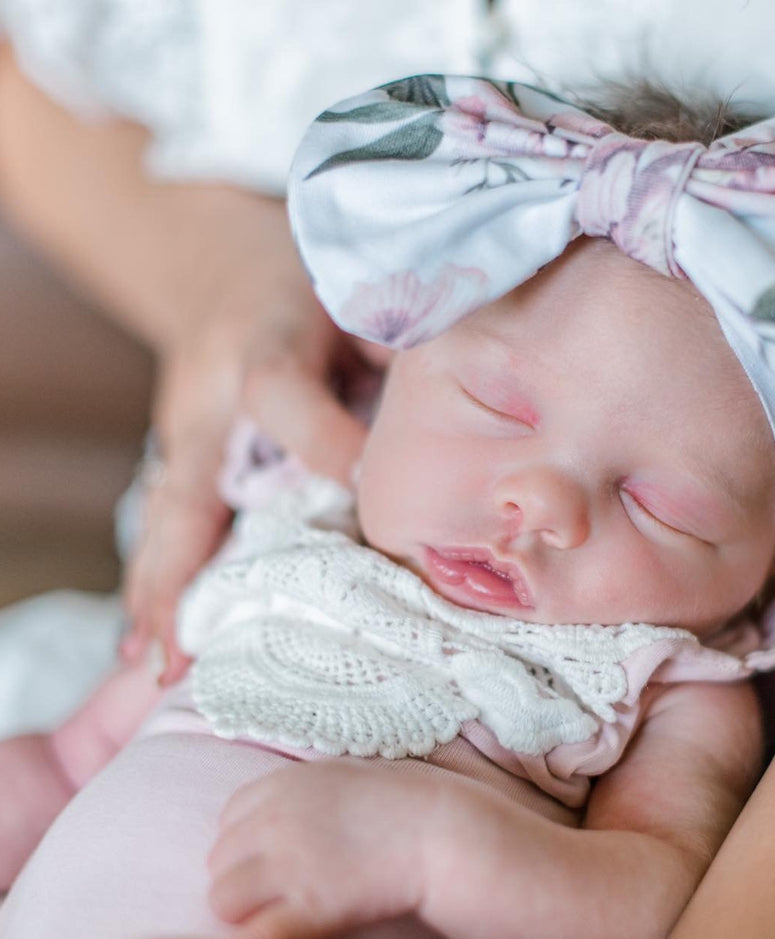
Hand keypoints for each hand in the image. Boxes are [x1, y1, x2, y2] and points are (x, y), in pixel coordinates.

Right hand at [120, 244, 383, 683]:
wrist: (217, 266)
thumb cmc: (303, 281)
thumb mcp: (353, 290)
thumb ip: (392, 346)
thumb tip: (449, 421)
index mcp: (259, 344)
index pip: (279, 396)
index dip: (324, 443)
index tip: (368, 490)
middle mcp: (209, 401)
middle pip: (190, 486)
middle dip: (188, 566)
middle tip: (182, 645)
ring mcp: (184, 434)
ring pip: (169, 517)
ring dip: (162, 590)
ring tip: (159, 663)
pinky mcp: (181, 456)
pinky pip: (169, 521)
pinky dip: (160, 577)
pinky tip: (152, 638)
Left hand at [207, 760, 439, 938]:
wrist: (440, 829)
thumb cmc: (400, 799)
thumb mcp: (340, 772)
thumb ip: (298, 790)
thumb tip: (268, 812)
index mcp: (282, 784)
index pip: (228, 820)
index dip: (247, 843)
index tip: (272, 856)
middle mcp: (275, 821)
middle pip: (219, 862)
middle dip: (243, 878)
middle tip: (278, 890)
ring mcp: (290, 865)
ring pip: (223, 902)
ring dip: (246, 912)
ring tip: (279, 913)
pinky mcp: (311, 909)